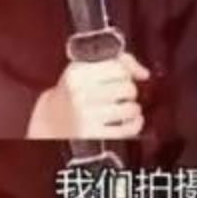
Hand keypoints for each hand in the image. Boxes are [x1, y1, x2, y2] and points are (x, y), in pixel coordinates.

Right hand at [28, 54, 148, 138]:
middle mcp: (80, 93)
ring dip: (132, 109)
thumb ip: (119, 62)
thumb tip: (144, 74)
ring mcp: (86, 116)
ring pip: (131, 108)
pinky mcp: (93, 135)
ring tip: (121, 109)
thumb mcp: (88, 69)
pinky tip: (127, 122)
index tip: (118, 78)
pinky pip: (129, 128)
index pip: (119, 68)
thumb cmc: (76, 91)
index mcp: (77, 73)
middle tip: (116, 96)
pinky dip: (134, 124)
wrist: (52, 120)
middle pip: (128, 88)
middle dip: (128, 92)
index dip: (124, 73)